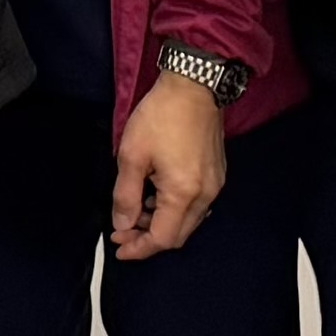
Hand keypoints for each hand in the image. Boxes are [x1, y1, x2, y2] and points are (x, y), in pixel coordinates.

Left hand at [110, 67, 227, 256]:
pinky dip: (173, 208)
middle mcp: (206, 195)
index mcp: (184, 194)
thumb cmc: (161, 116)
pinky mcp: (216, 174)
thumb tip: (122, 223)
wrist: (194, 87)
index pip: (163, 238)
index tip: (120, 248)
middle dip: (147, 237)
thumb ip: (125, 195)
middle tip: (122, 230)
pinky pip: (195, 205)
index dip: (139, 248)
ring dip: (160, 221)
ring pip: (187, 221)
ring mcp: (214, 185)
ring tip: (133, 208)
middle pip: (178, 234)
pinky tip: (154, 195)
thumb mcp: (131, 156)